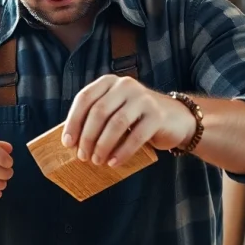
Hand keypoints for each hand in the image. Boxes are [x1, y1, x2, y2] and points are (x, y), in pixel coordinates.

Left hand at [61, 75, 195, 167]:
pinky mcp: (157, 115)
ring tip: (97, 161)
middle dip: (87, 137)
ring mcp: (143, 98)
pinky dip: (122, 152)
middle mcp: (125, 85)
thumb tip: (70, 140)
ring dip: (103, 146)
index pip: (85, 98)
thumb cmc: (137, 118)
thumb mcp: (115, 110)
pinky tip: (114, 162)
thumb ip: (96, 118)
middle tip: (83, 156)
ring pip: (116, 123)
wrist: (176, 119)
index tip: (67, 143)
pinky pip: (136, 136)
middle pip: (99, 111)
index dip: (73, 121)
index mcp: (109, 82)